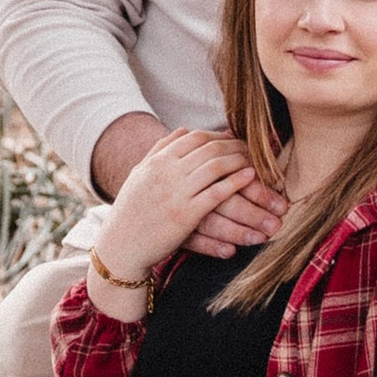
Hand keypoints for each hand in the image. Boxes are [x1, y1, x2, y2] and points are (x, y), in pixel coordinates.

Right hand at [92, 110, 283, 260]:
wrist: (120, 246)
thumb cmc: (131, 212)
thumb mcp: (140, 174)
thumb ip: (160, 150)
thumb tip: (183, 130)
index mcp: (157, 161)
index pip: (195, 137)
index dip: (219, 136)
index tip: (234, 141)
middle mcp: (166, 172)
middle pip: (209, 149)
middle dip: (235, 147)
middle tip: (252, 150)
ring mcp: (175, 193)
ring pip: (216, 167)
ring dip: (240, 162)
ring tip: (256, 164)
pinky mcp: (185, 215)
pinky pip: (216, 193)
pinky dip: (236, 182)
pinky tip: (249, 178)